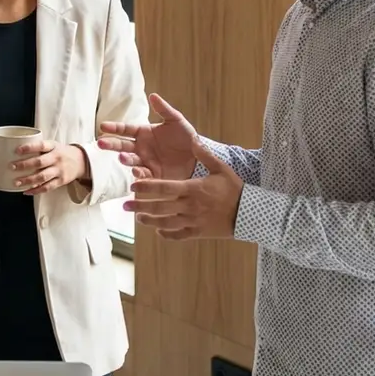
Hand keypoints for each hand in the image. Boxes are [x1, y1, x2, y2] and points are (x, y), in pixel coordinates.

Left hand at [13, 140, 89, 193]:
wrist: (81, 161)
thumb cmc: (61, 152)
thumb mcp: (53, 145)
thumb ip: (39, 148)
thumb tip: (16, 151)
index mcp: (53, 147)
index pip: (40, 146)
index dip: (29, 148)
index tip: (17, 150)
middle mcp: (56, 158)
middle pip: (39, 162)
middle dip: (24, 165)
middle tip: (12, 167)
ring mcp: (59, 170)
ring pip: (42, 177)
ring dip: (28, 180)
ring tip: (16, 182)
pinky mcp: (61, 181)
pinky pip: (47, 187)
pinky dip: (36, 190)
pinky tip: (26, 191)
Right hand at [99, 94, 198, 178]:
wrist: (199, 158)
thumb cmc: (187, 137)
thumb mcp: (176, 121)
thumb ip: (164, 109)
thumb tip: (153, 95)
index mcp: (144, 133)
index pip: (125, 129)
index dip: (114, 128)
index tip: (103, 126)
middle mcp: (141, 147)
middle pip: (122, 145)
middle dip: (111, 144)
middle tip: (101, 143)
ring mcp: (146, 162)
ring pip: (130, 160)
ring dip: (125, 159)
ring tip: (122, 157)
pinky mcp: (153, 175)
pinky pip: (143, 175)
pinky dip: (138, 174)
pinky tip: (136, 172)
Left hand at [126, 140, 242, 239]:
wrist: (248, 214)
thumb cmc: (234, 189)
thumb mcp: (221, 168)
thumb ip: (205, 154)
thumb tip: (193, 139)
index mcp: (192, 189)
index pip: (163, 188)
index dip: (147, 187)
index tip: (134, 186)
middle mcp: (189, 206)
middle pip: (159, 207)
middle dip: (140, 206)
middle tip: (125, 205)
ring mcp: (193, 222)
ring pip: (165, 223)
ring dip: (149, 221)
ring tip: (138, 218)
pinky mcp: (198, 233)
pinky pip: (178, 235)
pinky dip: (166, 234)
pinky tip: (158, 231)